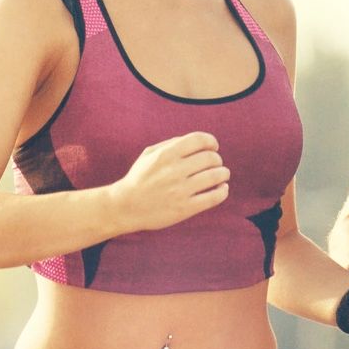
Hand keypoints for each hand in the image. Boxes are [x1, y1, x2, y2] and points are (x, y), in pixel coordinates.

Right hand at [107, 132, 227, 232]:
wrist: (125, 207)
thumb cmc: (139, 178)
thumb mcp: (149, 154)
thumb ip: (172, 144)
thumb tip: (198, 142)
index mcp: (166, 154)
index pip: (199, 140)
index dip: (211, 141)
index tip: (214, 147)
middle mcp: (174, 171)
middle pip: (210, 158)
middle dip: (217, 159)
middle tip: (216, 164)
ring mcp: (180, 190)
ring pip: (215, 176)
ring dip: (223, 173)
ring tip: (223, 175)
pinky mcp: (185, 208)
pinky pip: (213, 197)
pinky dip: (223, 191)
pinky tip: (223, 189)